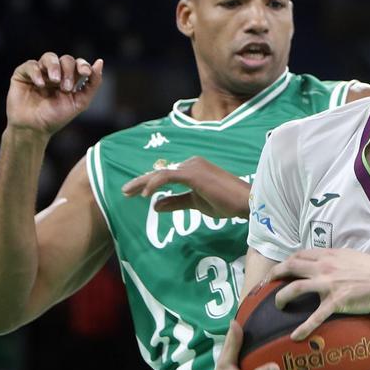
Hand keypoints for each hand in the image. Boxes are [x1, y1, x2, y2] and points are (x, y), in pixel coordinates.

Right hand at [7, 53, 103, 136]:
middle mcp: (55, 73)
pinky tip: (40, 85)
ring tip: (55, 81)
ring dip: (55, 67)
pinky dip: (37, 72)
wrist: (33, 128)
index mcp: (70, 78)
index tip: (86, 73)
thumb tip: (100, 62)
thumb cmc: (56, 117)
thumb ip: (93, 83)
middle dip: (69, 71)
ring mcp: (39, 72)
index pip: (79, 64)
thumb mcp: (80, 102)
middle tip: (66, 88)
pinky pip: (31, 65)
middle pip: (66, 59)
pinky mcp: (22, 74)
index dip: (83, 65)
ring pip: (49, 57)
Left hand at [122, 156, 249, 217]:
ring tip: (128, 193)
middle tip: (125, 192)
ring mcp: (193, 167)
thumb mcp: (195, 203)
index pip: (166, 174)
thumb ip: (176, 202)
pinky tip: (146, 195)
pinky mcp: (193, 174)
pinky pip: (168, 177)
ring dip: (143, 183)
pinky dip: (155, 184)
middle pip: (161, 172)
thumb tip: (155, 206)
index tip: (135, 193)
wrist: (245, 203)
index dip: (149, 182)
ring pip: (162, 173)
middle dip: (141, 182)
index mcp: (193, 168)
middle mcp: (192, 163)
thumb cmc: (226, 202)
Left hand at [268, 248, 369, 339]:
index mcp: (328, 255)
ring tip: (277, 305)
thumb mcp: (351, 256)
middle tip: (264, 285)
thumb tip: (324, 259)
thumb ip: (335, 257)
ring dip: (281, 297)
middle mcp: (324, 267)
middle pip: (290, 267)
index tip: (278, 270)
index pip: (299, 255)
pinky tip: (295, 337)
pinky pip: (315, 316)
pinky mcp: (336, 302)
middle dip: (273, 275)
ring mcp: (329, 284)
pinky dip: (304, 328)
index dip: (285, 262)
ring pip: (295, 288)